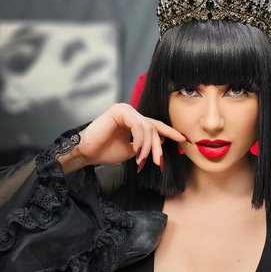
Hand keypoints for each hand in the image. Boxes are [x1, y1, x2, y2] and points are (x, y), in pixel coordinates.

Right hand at [60, 103, 185, 173]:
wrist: (87, 154)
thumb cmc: (106, 151)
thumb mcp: (133, 150)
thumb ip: (146, 144)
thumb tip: (162, 141)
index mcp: (134, 120)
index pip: (156, 125)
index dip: (170, 132)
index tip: (183, 140)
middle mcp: (130, 112)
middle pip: (153, 128)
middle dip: (157, 146)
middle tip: (158, 161)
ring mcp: (125, 110)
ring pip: (147, 128)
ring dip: (146, 147)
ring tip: (140, 159)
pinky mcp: (118, 111)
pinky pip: (138, 125)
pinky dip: (139, 140)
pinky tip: (135, 151)